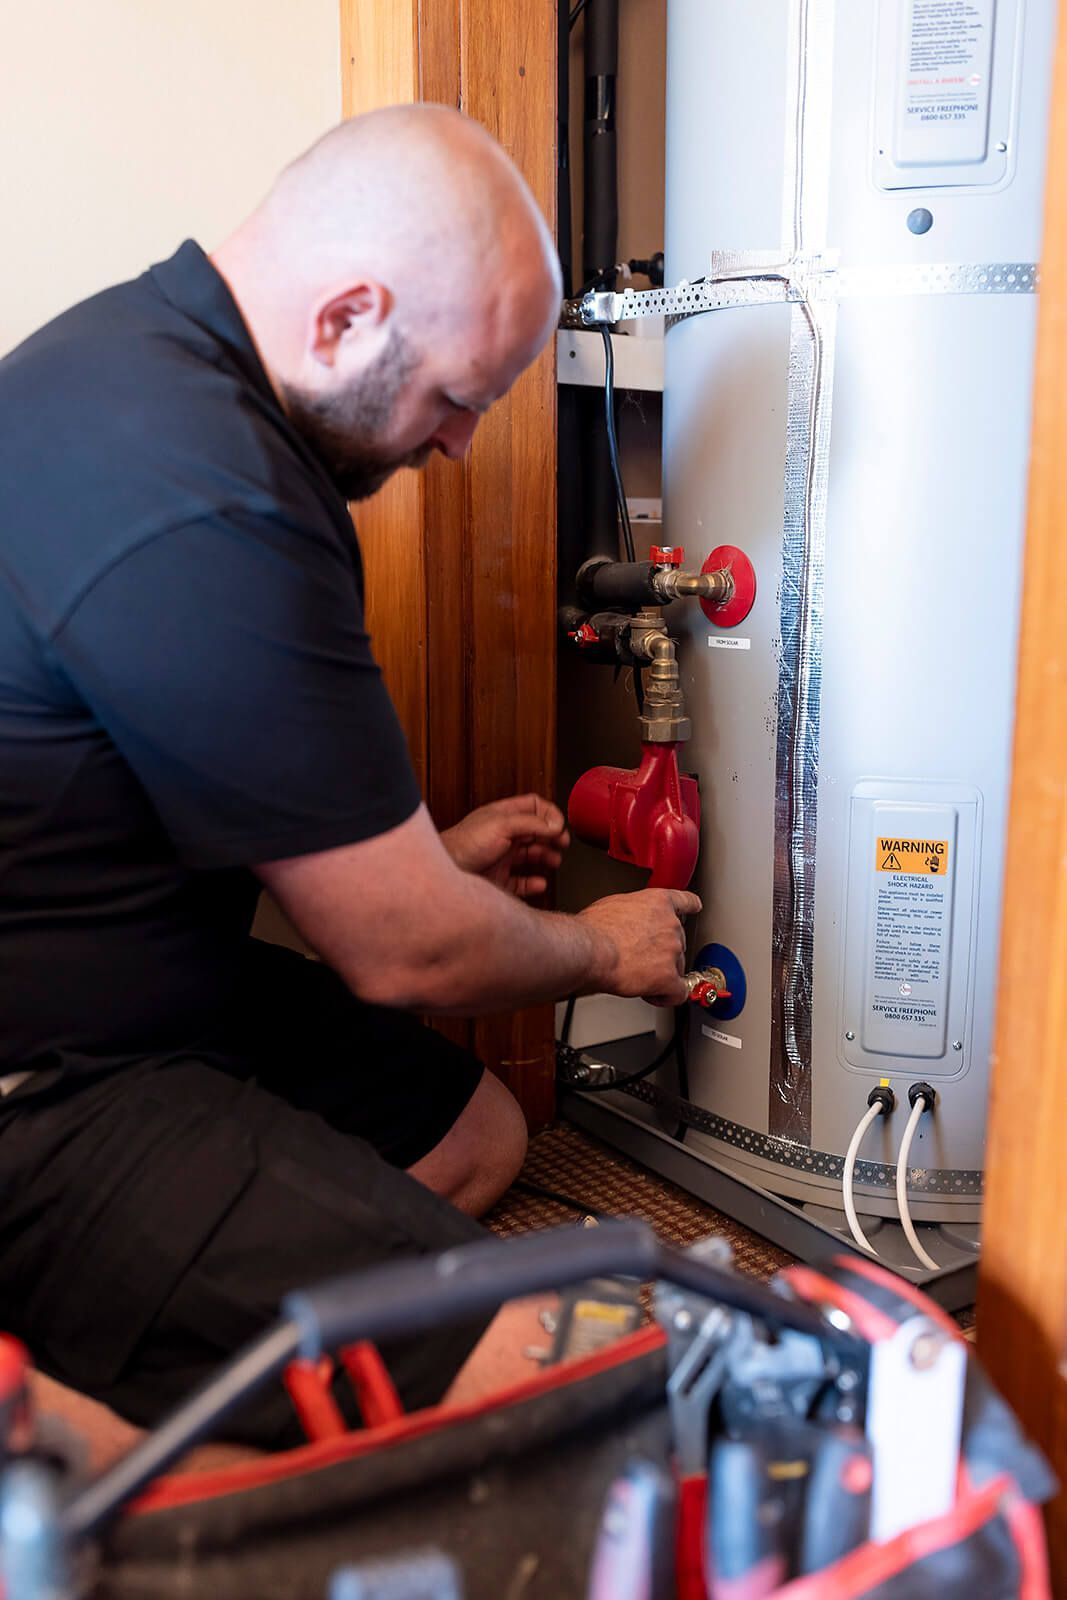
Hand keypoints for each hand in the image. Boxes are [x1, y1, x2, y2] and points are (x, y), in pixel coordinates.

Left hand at [441, 794, 570, 898]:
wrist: (445, 873)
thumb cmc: (463, 844)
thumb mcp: (501, 825)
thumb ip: (531, 823)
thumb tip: (555, 825)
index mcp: (503, 816)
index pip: (533, 807)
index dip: (549, 814)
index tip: (558, 825)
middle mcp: (504, 835)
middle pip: (536, 832)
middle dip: (552, 837)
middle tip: (562, 844)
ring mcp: (502, 857)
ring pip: (532, 857)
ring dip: (547, 858)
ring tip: (554, 862)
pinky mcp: (499, 879)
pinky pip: (522, 882)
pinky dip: (534, 883)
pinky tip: (540, 882)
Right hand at [577, 888, 701, 1006]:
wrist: (589, 948)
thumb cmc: (593, 929)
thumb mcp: (614, 905)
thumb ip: (632, 912)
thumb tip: (626, 922)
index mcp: (658, 903)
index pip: (684, 902)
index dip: (690, 907)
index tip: (695, 908)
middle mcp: (671, 924)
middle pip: (678, 941)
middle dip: (661, 952)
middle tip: (638, 958)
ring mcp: (672, 950)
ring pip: (676, 967)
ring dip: (660, 973)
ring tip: (635, 976)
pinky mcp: (668, 976)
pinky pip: (677, 992)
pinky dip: (666, 996)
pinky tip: (654, 995)